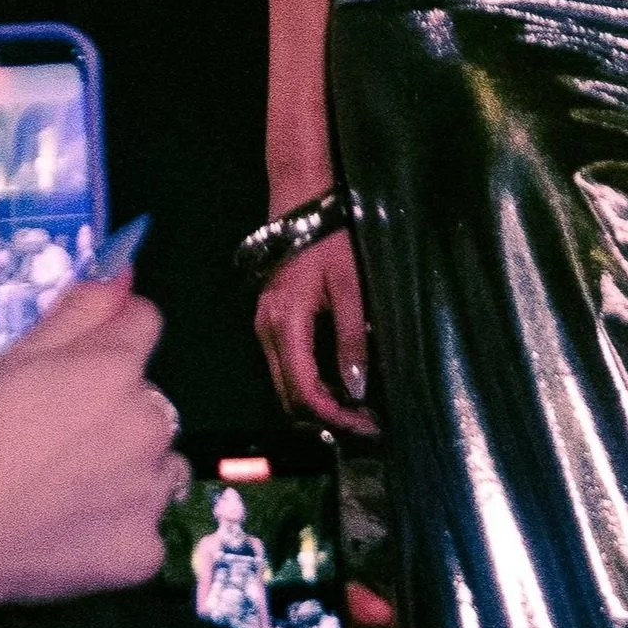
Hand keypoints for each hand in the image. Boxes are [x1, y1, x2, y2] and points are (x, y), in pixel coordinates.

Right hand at [0, 279, 185, 613]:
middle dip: (114, 411)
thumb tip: (126, 270)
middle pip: (148, 400)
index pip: (143, 324)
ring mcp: (151, 490)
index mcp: (116, 369)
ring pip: (156, 463)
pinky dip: (116, 529)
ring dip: (126, 469)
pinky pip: (144, 527)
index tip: (75, 370)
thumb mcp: (11, 359)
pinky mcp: (145, 549)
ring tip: (62, 490)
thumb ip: (78, 311)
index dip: (108, 342)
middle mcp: (149, 423)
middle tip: (52, 442)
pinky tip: (71, 533)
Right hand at [254, 231, 375, 436]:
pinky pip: (284, 368)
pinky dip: (307, 385)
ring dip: (315, 404)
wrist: (300, 203)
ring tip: (354, 409)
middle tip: (363, 423)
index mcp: (286, 324)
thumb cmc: (329, 240)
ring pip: (284, 385)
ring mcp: (264, 328)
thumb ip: (352, 338)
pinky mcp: (270, 323)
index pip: (303, 389)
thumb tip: (357, 388)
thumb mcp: (350, 286)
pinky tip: (335, 386)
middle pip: (288, 396)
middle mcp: (267, 332)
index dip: (331, 415)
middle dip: (323, 417)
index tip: (363, 424)